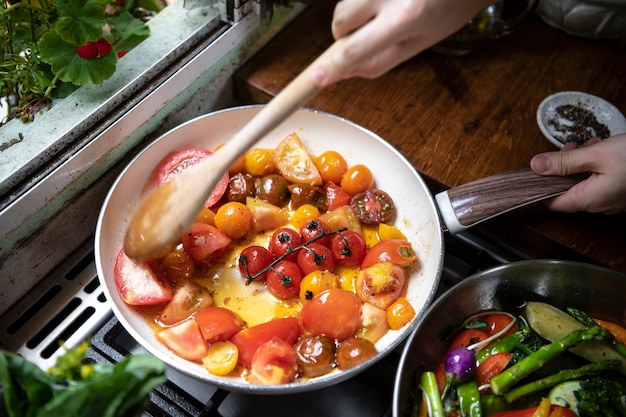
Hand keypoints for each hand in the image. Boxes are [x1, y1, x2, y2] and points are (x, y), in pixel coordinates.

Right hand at [311, 0, 493, 87]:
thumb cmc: (449, 10)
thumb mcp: (419, 45)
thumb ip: (380, 61)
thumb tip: (345, 73)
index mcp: (405, 18)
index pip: (356, 49)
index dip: (333, 67)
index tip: (316, 78)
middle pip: (340, 21)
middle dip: (345, 33)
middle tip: (372, 31)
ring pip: (344, 3)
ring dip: (356, 14)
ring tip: (385, 10)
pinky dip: (364, 0)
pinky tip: (388, 0)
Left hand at [530, 135, 625, 213]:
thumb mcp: (596, 155)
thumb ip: (564, 162)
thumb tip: (536, 165)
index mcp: (589, 200)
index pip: (553, 203)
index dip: (543, 186)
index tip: (541, 168)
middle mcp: (600, 205)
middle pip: (568, 190)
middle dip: (564, 167)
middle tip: (569, 149)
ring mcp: (613, 200)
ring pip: (585, 184)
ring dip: (581, 164)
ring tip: (589, 146)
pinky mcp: (622, 192)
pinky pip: (601, 183)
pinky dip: (596, 167)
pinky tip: (602, 151)